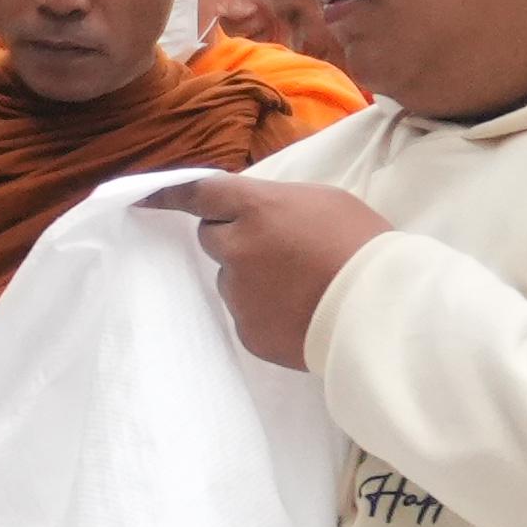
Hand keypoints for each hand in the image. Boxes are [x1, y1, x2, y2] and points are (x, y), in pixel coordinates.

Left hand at [158, 175, 391, 371]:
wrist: (384, 311)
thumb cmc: (364, 246)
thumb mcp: (324, 202)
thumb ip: (276, 204)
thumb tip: (254, 216)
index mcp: (256, 209)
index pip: (199, 195)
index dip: (168, 194)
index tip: (142, 198)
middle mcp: (237, 250)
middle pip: (212, 238)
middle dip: (235, 240)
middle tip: (279, 249)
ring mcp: (239, 295)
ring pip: (230, 280)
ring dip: (252, 279)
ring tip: (299, 286)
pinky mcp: (247, 332)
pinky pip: (245, 315)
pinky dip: (264, 313)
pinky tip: (298, 313)